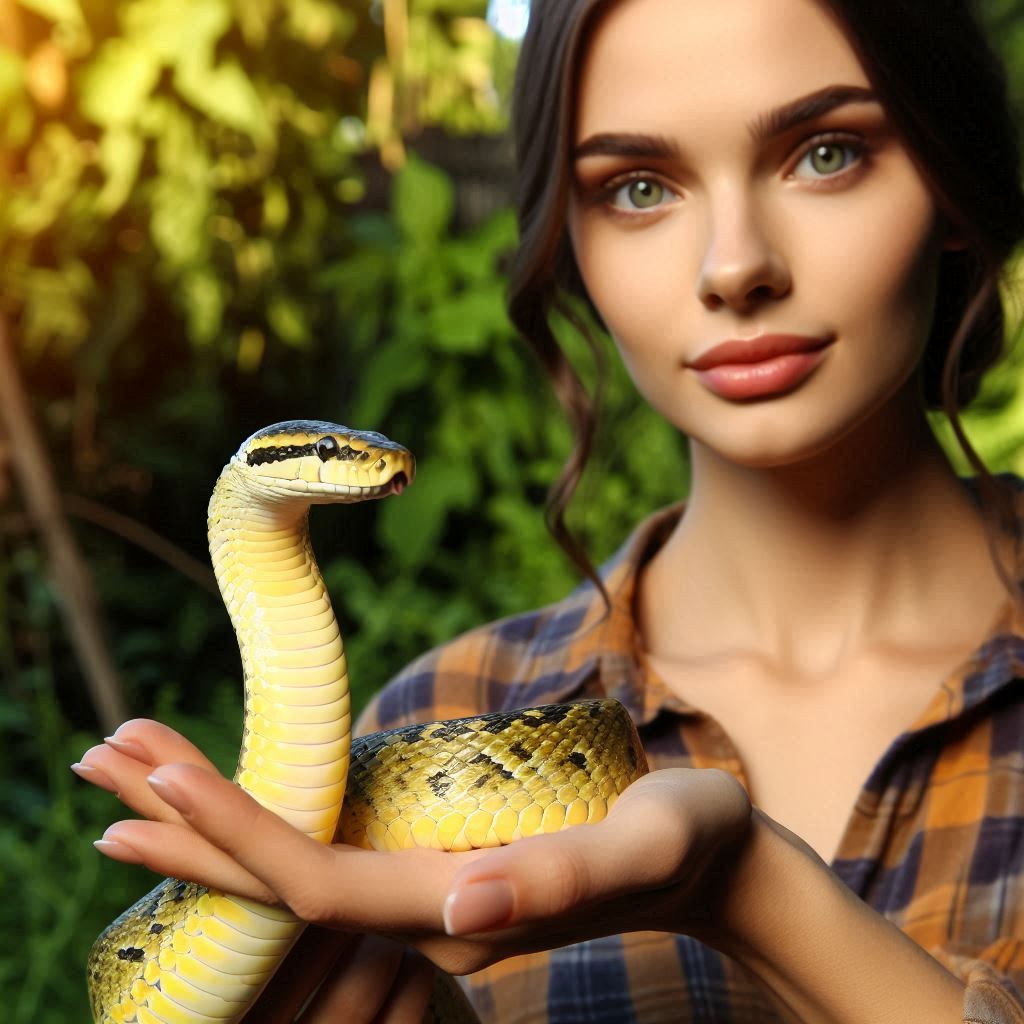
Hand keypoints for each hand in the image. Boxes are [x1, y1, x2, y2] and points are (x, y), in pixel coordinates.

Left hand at [75, 720, 752, 975]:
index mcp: (456, 905)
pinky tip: (237, 798)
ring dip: (210, 818)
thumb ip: (559, 883)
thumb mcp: (643, 845)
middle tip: (97, 761)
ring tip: (134, 773)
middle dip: (185, 824)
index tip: (153, 781)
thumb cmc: (687, 840)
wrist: (705, 859)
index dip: (234, 835)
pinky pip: (331, 846)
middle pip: (279, 876)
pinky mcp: (437, 863)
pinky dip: (269, 816)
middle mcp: (422, 908)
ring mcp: (425, 888)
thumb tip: (461, 916)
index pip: (316, 884)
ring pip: (295, 862)